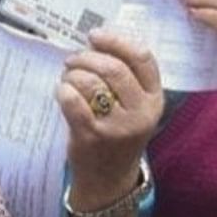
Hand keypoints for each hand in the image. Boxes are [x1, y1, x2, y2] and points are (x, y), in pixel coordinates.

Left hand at [58, 31, 163, 203]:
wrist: (109, 180)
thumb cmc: (118, 134)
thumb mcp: (135, 107)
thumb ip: (126, 77)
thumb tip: (96, 40)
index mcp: (154, 99)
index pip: (142, 58)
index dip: (117, 40)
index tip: (96, 36)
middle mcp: (140, 113)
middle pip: (114, 68)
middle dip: (88, 57)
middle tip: (73, 59)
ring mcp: (117, 127)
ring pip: (91, 81)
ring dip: (73, 72)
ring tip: (68, 76)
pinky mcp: (92, 137)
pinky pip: (73, 100)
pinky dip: (63, 90)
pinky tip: (62, 92)